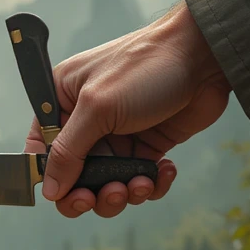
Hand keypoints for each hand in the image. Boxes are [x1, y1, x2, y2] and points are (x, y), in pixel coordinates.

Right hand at [25, 2, 231, 218]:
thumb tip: (49, 191)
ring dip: (123, 194)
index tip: (70, 193)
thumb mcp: (97, 107)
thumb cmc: (147, 65)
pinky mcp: (146, 146)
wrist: (207, 54)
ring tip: (139, 183)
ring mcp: (116, 137)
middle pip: (72, 179)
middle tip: (106, 195)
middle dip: (89, 194)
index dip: (52, 179)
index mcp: (62, 104)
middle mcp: (85, 124)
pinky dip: (150, 185)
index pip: (42, 153)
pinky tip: (162, 172)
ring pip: (105, 186)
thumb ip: (68, 152)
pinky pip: (138, 181)